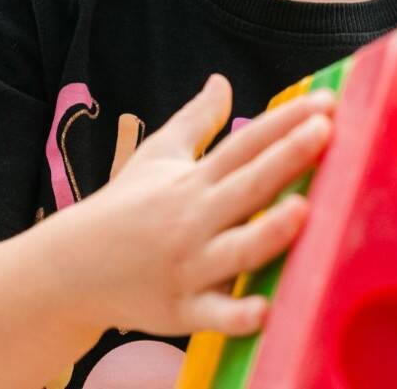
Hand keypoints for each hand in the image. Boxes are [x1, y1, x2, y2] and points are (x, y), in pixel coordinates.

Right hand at [53, 74, 333, 338]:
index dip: (283, 123)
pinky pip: (213, 314)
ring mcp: (188, 265)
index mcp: (192, 181)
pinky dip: (236, 315)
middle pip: (247, 186)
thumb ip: (196, 121)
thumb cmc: (122, 208)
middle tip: (325, 132)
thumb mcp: (156, 156)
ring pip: (237, 248)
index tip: (324, 103)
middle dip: (286, 159)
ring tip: (303, 210)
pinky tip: (264, 310)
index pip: (245, 145)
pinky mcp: (181, 309)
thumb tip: (222, 80)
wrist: (70, 268)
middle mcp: (193, 219)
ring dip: (269, 231)